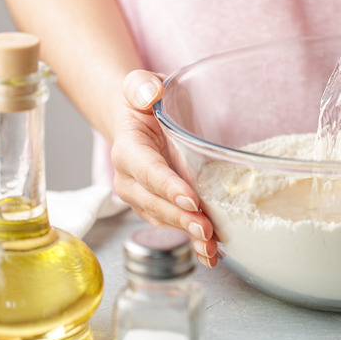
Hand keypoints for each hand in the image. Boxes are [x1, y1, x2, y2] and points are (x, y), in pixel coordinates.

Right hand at [111, 70, 217, 267]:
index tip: (190, 199)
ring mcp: (144, 198)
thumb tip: (149, 92)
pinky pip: (172, 228)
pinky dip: (191, 242)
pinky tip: (210, 254)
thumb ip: (141, 85)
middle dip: (181, 219)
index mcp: (129, 150)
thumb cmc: (144, 103)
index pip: (147, 170)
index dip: (167, 186)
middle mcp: (131, 180)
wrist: (139, 122)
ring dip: (187, 236)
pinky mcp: (158, 209)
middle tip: (207, 229)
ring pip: (164, 221)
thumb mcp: (140, 86)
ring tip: (212, 249)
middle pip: (155, 203)